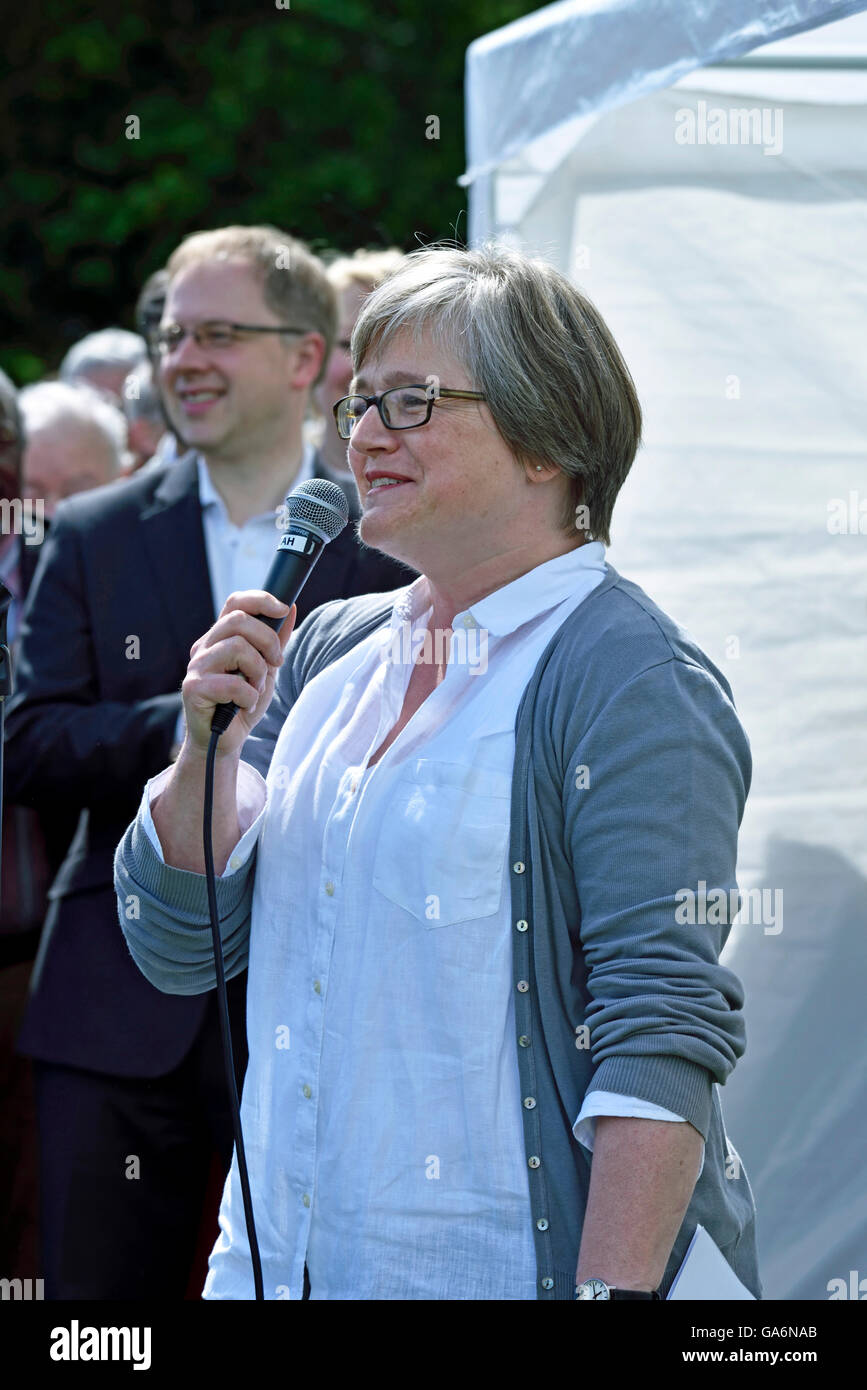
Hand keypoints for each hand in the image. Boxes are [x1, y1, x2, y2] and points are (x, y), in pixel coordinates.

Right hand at [180, 591, 296, 758]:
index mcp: (220, 638)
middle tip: (275, 664)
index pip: (235, 602)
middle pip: (239, 620)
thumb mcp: (266, 669)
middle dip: (268, 641)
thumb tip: (291, 608)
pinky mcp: (193, 688)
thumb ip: (276, 641)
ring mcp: (196, 666)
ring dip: (257, 672)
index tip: (283, 608)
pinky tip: (243, 705)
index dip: (260, 599)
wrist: (223, 741)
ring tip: (255, 689)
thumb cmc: (242, 703)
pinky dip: (247, 696)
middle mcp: (205, 646)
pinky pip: (232, 683)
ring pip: (237, 647)